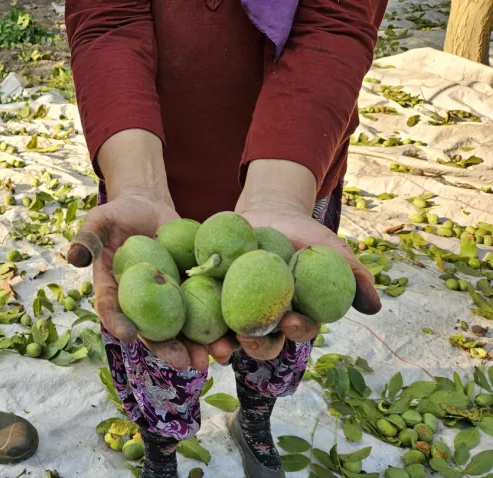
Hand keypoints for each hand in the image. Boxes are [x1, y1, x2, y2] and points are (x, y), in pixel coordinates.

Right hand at [67, 194, 212, 370]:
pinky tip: (237, 333)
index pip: (112, 311)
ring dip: (203, 346)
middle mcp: (140, 305)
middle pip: (154, 332)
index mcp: (113, 292)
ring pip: (184, 330)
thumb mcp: (99, 220)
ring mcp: (167, 301)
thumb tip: (74, 256)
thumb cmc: (118, 215)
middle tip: (186, 363)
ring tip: (221, 356)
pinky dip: (221, 323)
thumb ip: (88, 237)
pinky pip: (206, 309)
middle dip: (171, 350)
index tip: (127, 334)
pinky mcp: (191, 291)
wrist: (148, 210)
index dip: (118, 323)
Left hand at [209, 206, 381, 361]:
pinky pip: (203, 312)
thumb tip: (374, 306)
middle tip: (248, 338)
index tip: (291, 321)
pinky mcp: (212, 298)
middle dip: (256, 347)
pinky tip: (190, 317)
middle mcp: (266, 321)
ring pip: (231, 337)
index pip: (298, 331)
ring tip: (216, 345)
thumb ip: (352, 274)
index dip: (295, 332)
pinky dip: (198, 319)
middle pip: (263, 343)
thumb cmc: (304, 235)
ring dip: (223, 345)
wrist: (268, 214)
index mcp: (296, 315)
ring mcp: (237, 312)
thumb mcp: (330, 249)